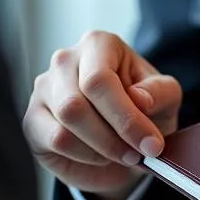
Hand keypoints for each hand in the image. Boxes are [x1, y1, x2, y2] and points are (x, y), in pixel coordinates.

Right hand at [22, 31, 181, 199]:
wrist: (125, 135)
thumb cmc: (145, 107)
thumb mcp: (165, 97)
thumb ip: (159, 92)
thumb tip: (139, 99)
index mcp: (98, 43)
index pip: (99, 79)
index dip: (125, 117)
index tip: (150, 144)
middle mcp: (65, 60)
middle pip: (76, 104)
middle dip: (112, 137)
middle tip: (137, 154)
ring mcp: (44, 88)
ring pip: (64, 126)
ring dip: (100, 149)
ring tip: (122, 153)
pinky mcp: (33, 119)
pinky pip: (54, 142)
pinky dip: (84, 156)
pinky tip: (100, 155)